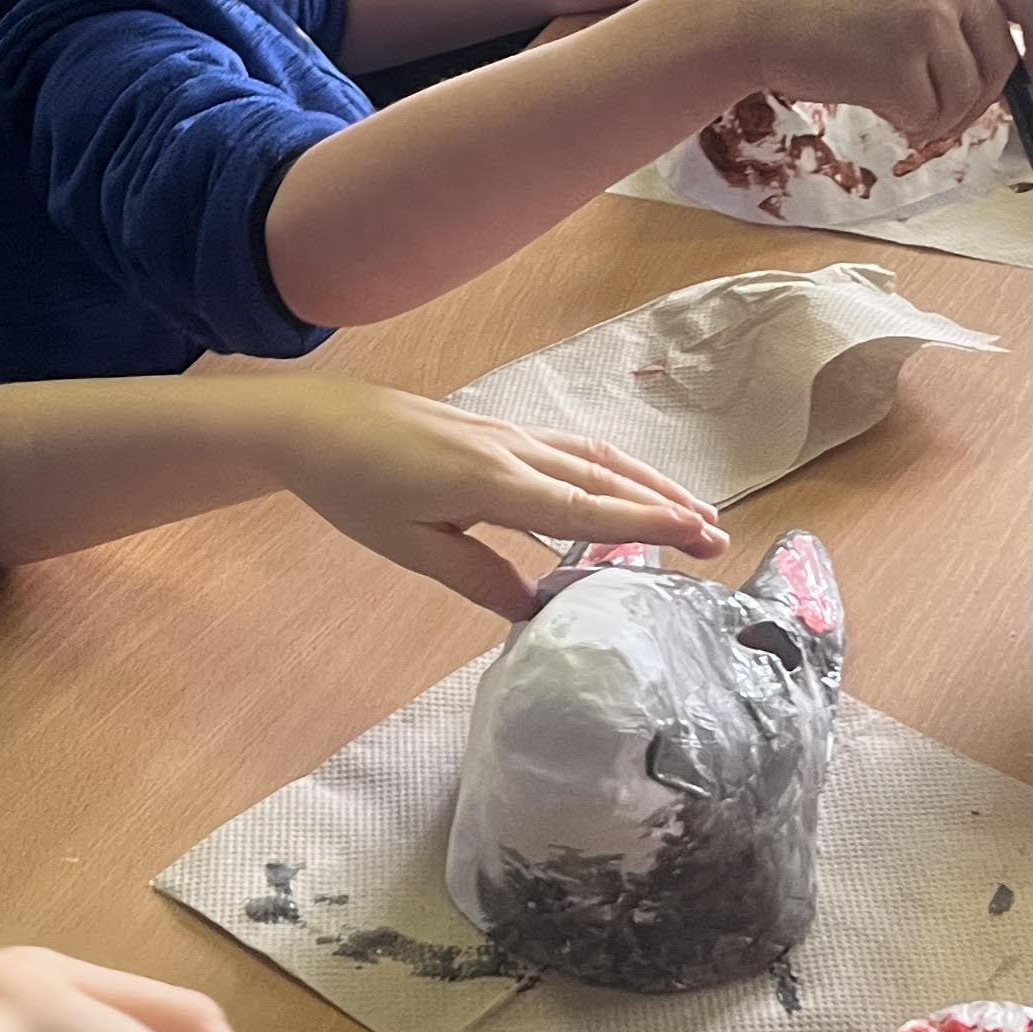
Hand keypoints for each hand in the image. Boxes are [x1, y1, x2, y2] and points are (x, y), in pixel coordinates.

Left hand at [238, 374, 725, 616]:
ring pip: (594, 456)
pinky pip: (570, 448)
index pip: (584, 506)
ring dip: (648, 482)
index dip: (646, 523)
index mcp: (490, 481)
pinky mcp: (497, 429)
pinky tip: (627, 486)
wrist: (313, 423)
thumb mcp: (408, 547)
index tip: (699, 538)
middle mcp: (511, 449)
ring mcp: (506, 433)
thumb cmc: (353, 488)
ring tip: (694, 513)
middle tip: (719, 540)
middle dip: (666, 506)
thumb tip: (537, 608)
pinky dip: (612, 469)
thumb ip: (476, 578)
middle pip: (605, 477)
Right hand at [705, 0, 1032, 139]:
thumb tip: (1018, 61)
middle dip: (972, 97)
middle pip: (1003, 67)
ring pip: (968, 100)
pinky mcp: (902, 62)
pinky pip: (928, 118)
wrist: (757, 10)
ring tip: (886, 86)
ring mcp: (929, 18)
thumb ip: (960, 1)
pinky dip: (903, 120)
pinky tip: (868, 93)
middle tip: (925, 95)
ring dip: (933, 112)